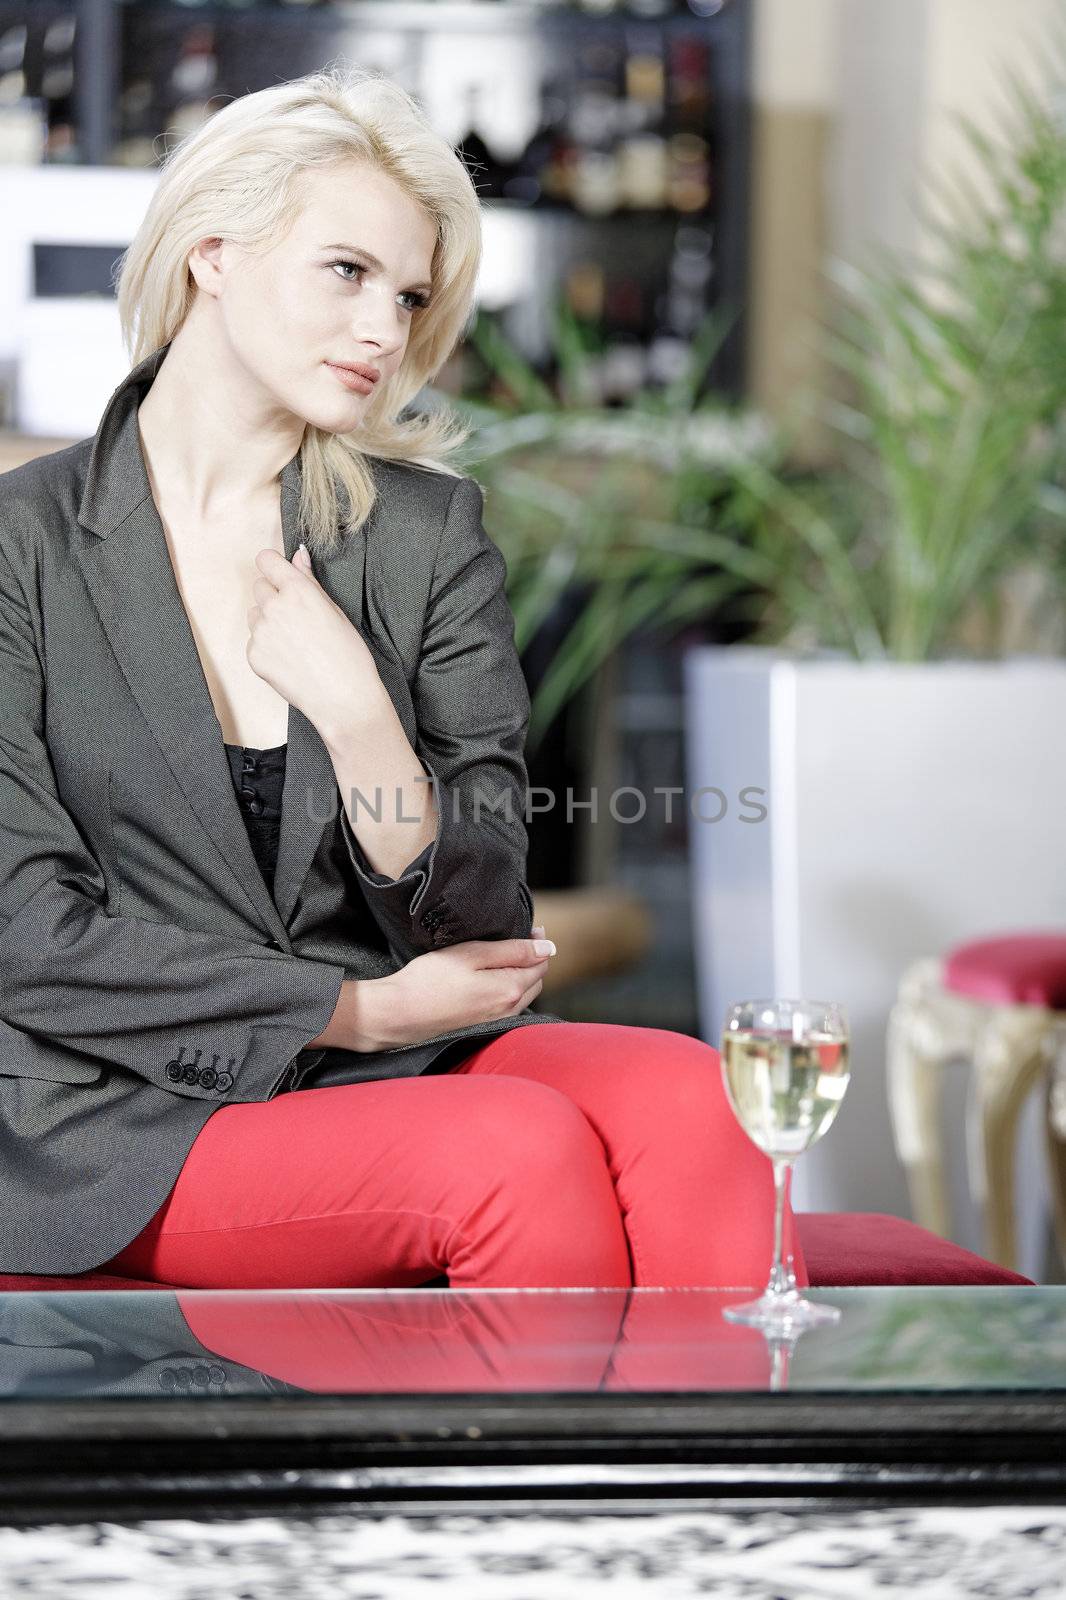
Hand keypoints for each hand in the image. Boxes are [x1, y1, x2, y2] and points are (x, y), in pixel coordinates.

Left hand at [246, 543, 386, 736]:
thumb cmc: (348, 656)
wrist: (343, 698)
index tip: (282, 577)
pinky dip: (268, 648)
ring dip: (268, 622)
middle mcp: (274, 608)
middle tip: (297, 619)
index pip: (266, 560)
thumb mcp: (334, 611)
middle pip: (259, 587)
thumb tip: (298, 554)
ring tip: (295, 643)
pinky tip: (290, 660)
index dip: (274, 567)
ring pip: (255, 615)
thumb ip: (310, 580)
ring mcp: (261, 633)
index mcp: (297, 591)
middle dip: (274, 597)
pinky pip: (254, 641)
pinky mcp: (254, 656)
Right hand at [361, 931, 556, 1051]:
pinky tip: (489, 977)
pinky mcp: (483, 1025)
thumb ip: (512, 950)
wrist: (398, 1014)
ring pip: (523, 993)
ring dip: (520, 973)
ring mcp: (497, 1021)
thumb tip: (548, 947)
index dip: (538, 942)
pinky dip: (507, 987)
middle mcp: (510, 1010)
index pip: (541, 964)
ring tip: (501, 954)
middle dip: (532, 958)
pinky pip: (508, 1004)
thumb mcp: (471, 954)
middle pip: (535, 980)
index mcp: (511, 990)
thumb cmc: (430, 980)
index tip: (527, 925)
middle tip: (514, 937)